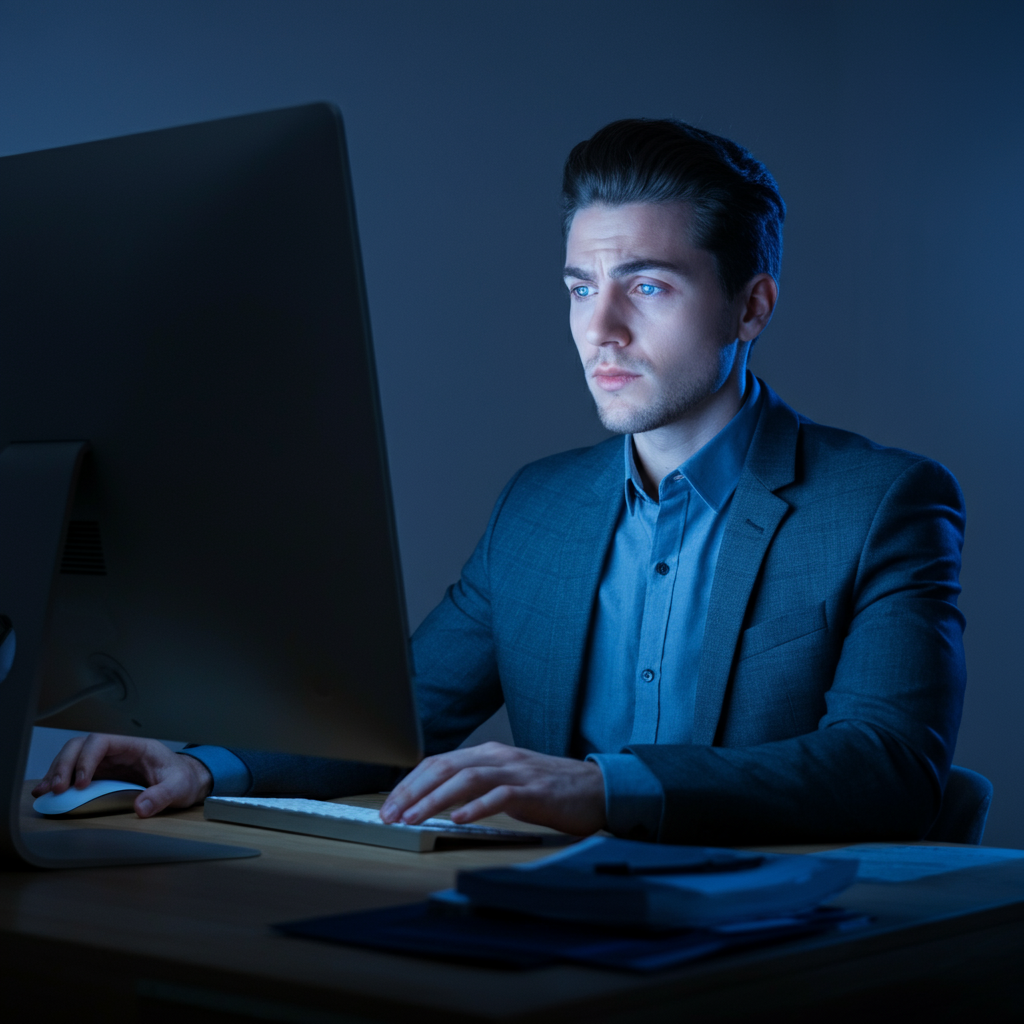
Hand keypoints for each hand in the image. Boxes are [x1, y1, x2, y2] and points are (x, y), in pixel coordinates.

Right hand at [30, 733, 212, 817]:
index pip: (103, 741)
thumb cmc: (184, 778)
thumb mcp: (180, 787)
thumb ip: (163, 795)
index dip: (87, 758)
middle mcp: (118, 751)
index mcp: (136, 747)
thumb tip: (141, 807)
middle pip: (82, 746)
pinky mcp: (102, 776)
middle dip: (65, 764)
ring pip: (74, 757)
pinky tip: (48, 793)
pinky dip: (61, 781)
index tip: (82, 782)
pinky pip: (76, 773)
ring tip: (45, 792)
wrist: (188, 781)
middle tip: (57, 789)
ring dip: (57, 772)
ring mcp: (108, 762)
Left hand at [380, 741, 605, 835]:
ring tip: (415, 819)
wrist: (597, 788)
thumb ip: (477, 785)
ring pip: (467, 779)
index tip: (390, 805)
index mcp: (489, 753)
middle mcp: (499, 757)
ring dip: (436, 800)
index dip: (410, 782)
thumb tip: (438, 802)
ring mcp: (517, 771)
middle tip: (392, 815)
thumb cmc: (550, 789)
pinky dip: (477, 807)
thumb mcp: (507, 781)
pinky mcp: (535, 790)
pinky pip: (501, 796)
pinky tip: (459, 820)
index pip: (438, 761)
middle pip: (445, 766)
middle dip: (413, 791)